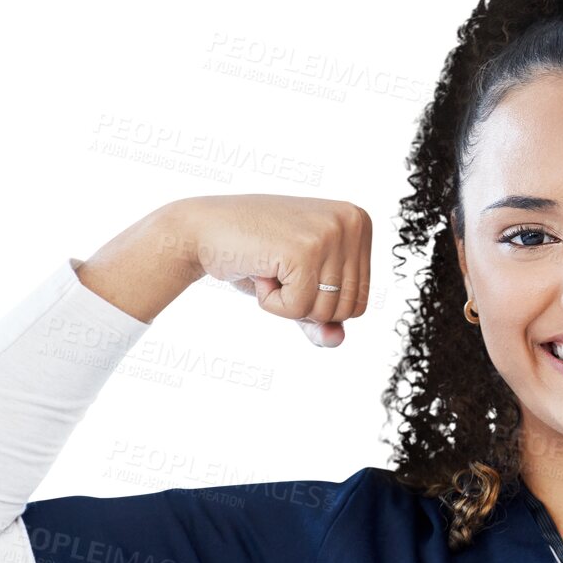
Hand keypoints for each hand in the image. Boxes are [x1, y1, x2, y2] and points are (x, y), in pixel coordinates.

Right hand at [178, 194, 373, 346]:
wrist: (202, 230)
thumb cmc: (255, 256)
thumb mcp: (300, 288)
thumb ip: (324, 319)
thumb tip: (336, 340)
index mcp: (359, 222)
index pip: (360, 301)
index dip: (320, 302)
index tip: (293, 267)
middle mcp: (351, 222)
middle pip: (348, 309)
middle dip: (306, 305)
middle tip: (279, 269)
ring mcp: (330, 233)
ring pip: (325, 312)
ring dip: (288, 303)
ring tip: (270, 267)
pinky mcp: (304, 250)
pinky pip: (299, 310)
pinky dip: (272, 303)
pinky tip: (260, 270)